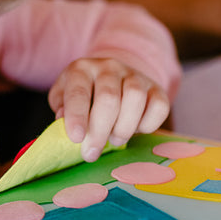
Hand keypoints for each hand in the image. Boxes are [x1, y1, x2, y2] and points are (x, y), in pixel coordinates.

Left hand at [48, 57, 170, 161]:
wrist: (113, 77)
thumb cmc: (84, 94)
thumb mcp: (63, 97)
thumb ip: (61, 108)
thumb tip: (64, 120)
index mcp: (82, 69)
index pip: (78, 92)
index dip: (77, 116)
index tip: (76, 138)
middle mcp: (109, 67)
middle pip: (109, 98)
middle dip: (100, 130)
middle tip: (92, 152)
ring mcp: (135, 75)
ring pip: (135, 98)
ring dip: (124, 127)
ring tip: (114, 139)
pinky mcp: (156, 88)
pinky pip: (159, 106)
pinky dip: (148, 125)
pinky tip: (136, 129)